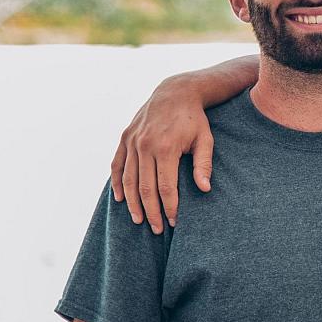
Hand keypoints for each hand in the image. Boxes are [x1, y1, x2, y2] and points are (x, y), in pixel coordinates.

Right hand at [110, 76, 213, 232]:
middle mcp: (145, 146)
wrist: (175, 92)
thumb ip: (204, 165)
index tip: (174, 222)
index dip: (169, 207)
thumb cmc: (194, 120)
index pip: (166, 188)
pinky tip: (120, 199)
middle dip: (151, 211)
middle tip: (156, 229)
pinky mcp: (125, 137)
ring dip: (132, 203)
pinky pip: (117, 165)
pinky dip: (117, 183)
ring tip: (139, 220)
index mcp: (166, 148)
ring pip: (128, 180)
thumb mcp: (205, 140)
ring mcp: (132, 141)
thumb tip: (204, 189)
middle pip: (145, 188)